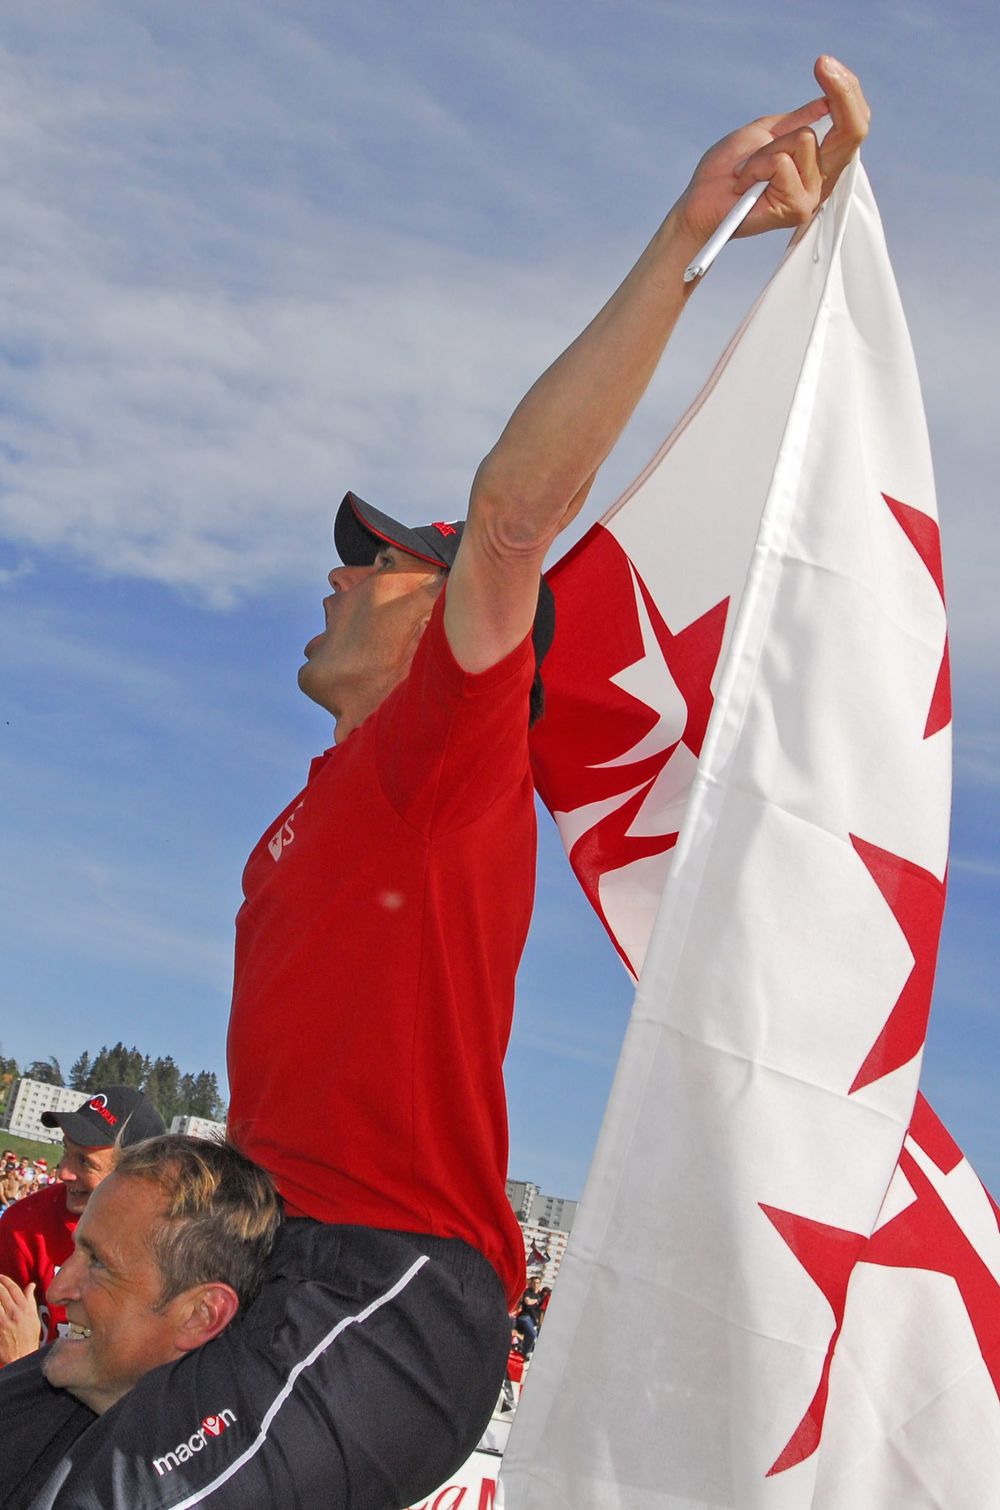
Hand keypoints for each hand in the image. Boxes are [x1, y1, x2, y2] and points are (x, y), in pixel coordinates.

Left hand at [0, 1274, 41, 1363]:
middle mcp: (14, 1313)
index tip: (0, 1277)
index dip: (5, 1280)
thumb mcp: (34, 1317)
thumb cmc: (28, 1338)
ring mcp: (4, 1322)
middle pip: (2, 1292)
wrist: (22, 1357)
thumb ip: (30, 1300)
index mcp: (25, 1308)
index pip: (14, 1288)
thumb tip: (30, 1285)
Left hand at [677, 56, 869, 246]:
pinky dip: (755, 165)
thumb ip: (798, 121)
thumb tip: (827, 100)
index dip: (847, 90)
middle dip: (842, 91)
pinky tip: (745, 183)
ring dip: (765, 149)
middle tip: (822, 63)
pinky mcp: (797, 207)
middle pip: (852, 131)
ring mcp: (812, 196)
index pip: (851, 125)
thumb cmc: (728, 169)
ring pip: (803, 140)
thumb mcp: (767, 134)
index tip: (824, 61)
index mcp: (820, 163)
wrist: (701, 202)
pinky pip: (781, 162)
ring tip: (748, 169)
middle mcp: (823, 180)